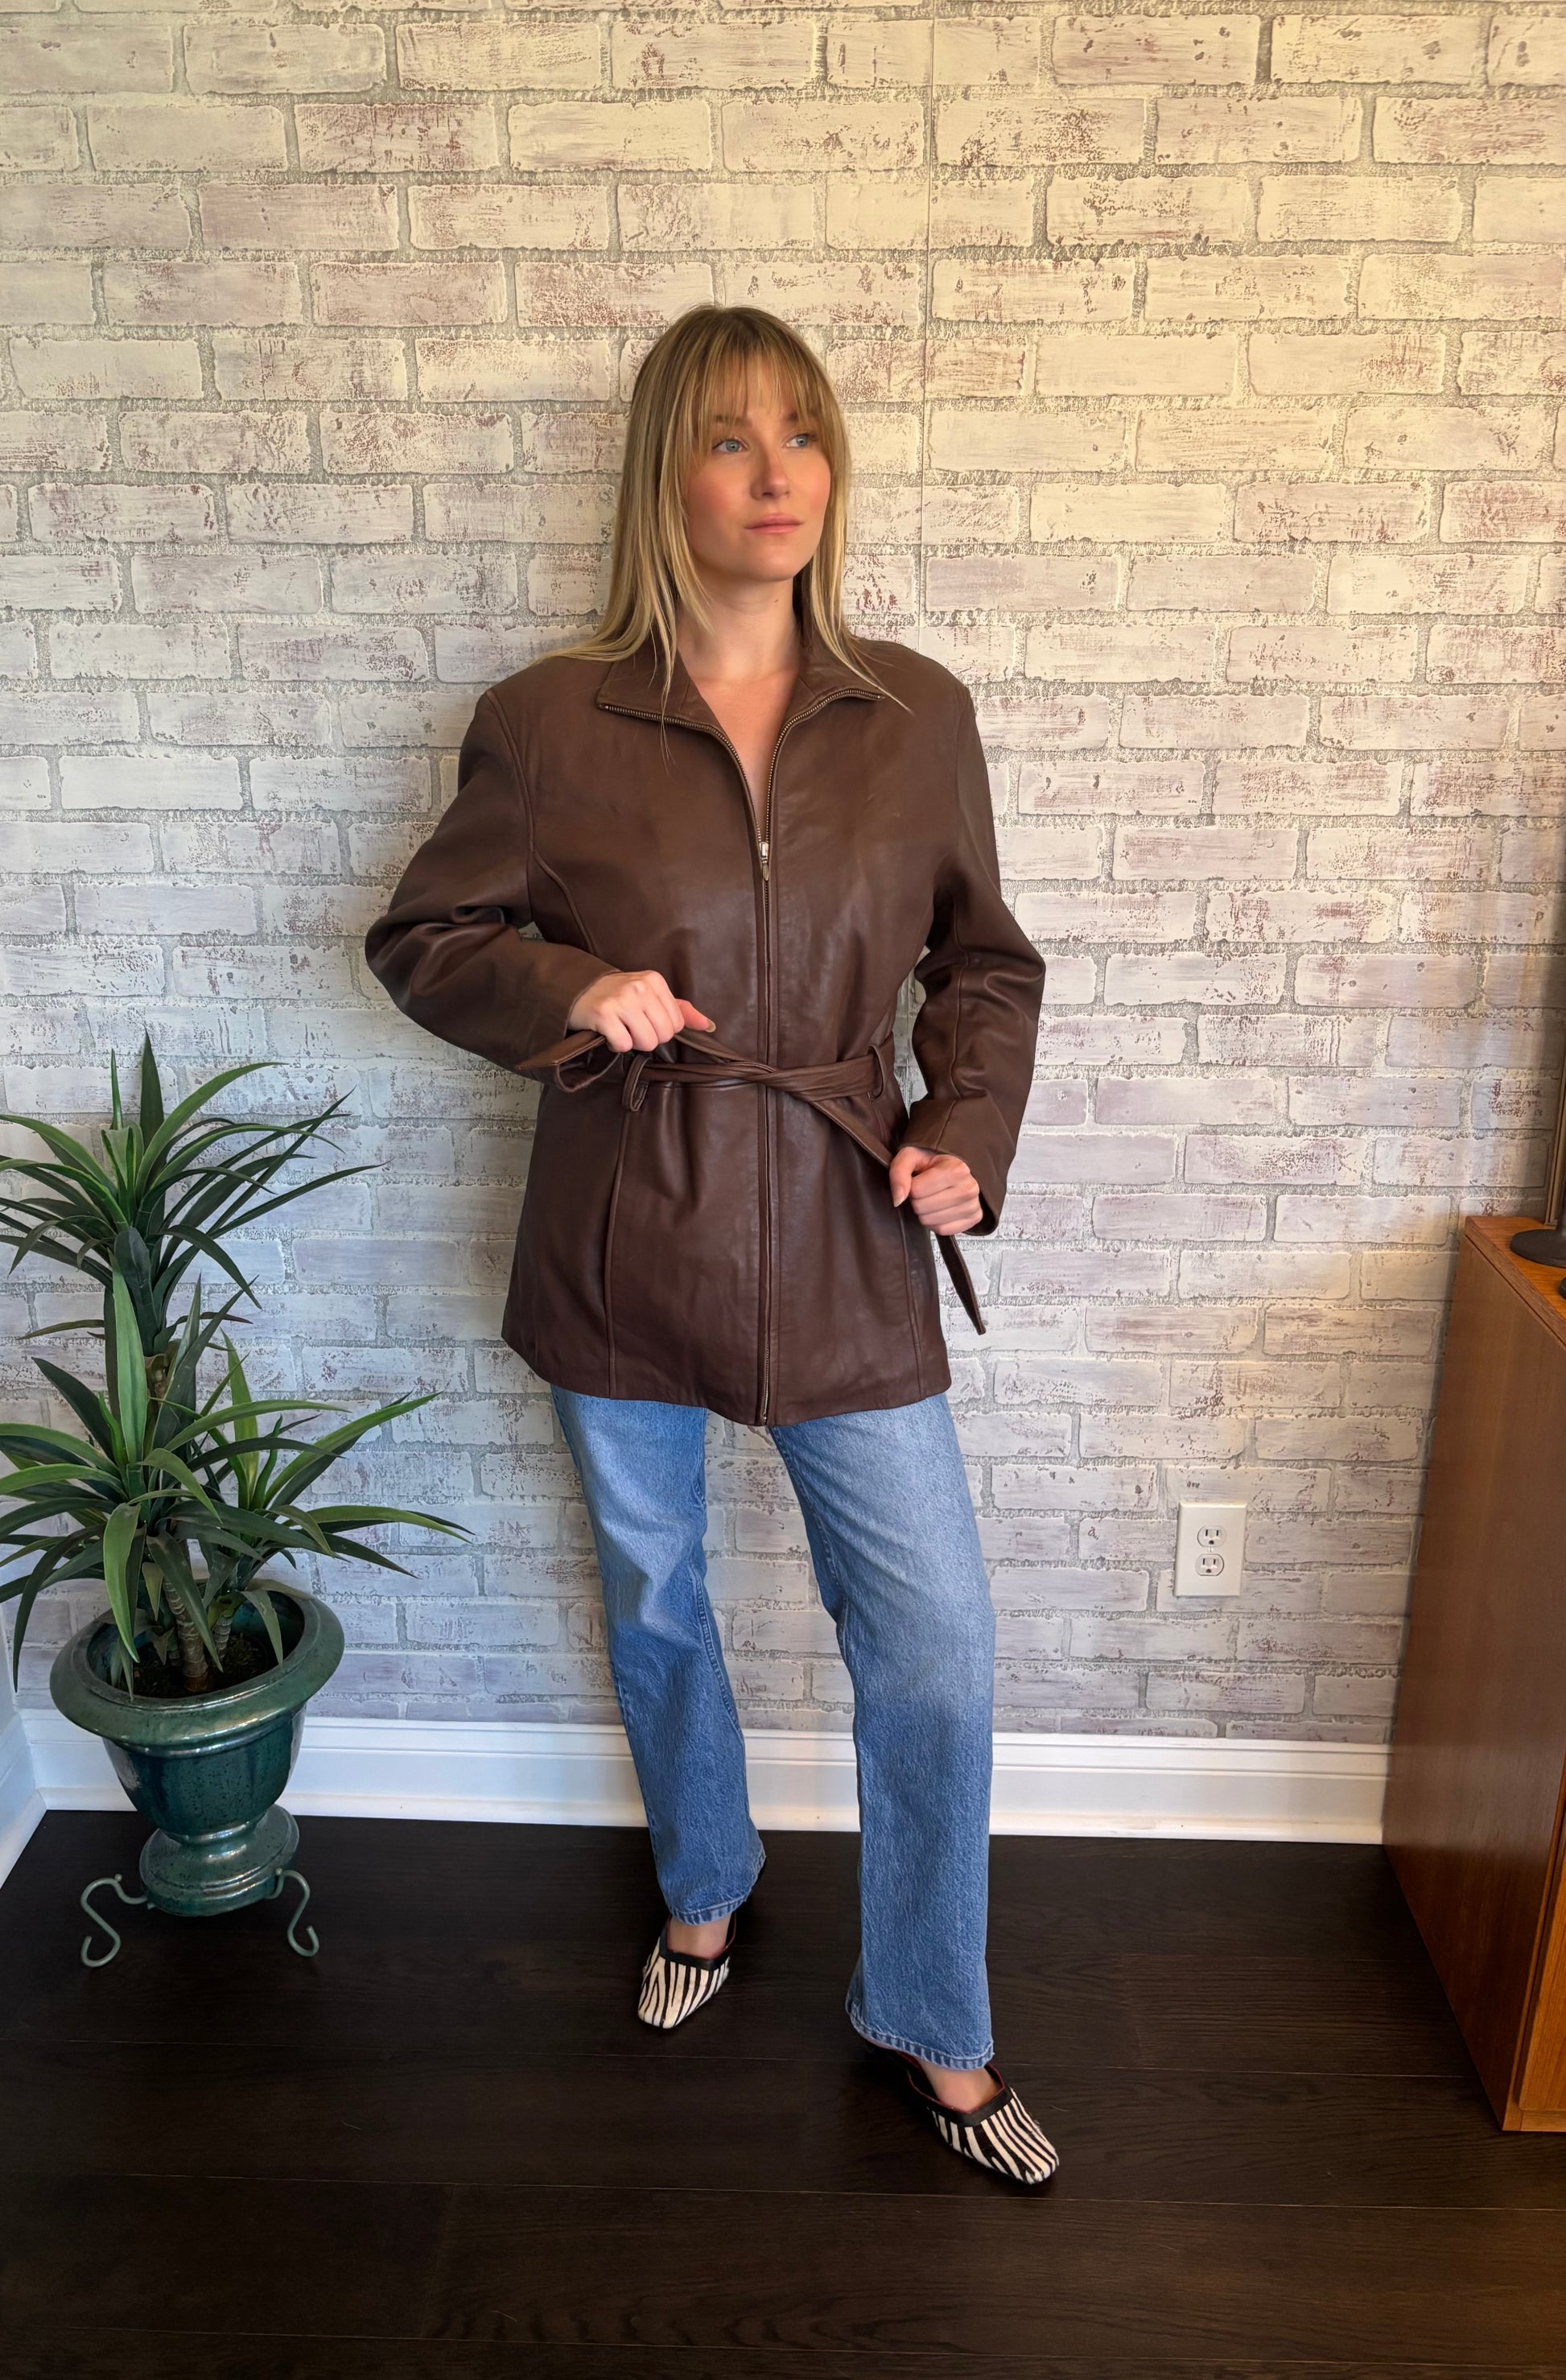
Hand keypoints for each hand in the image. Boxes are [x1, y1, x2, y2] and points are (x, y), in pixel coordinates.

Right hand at [566, 968, 715, 1052]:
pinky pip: (623, 1045)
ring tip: (620, 1029)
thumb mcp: (650, 995)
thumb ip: (680, 1010)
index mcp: (655, 981)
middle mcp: (640, 988)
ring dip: (632, 1042)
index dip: (660, 1029)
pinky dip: (616, 1045)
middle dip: (647, 1038)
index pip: (676, 1024)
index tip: (643, 1020)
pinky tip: (608, 1033)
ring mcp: (622, 1000)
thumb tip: (708, 1026)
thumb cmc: (618, 995)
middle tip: (630, 1026)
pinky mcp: (604, 1014)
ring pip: (646, 1042)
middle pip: (663, 1036)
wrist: (578, 989)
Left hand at [890, 1143, 983, 1234]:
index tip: (918, 1180)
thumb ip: (899, 1173)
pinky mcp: (974, 1219)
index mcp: (956, 1169)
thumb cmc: (931, 1163)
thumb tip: (898, 1200)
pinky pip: (943, 1230)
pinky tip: (939, 1210)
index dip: (911, 1187)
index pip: (916, 1191)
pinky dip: (935, 1223)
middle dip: (917, 1200)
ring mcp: (973, 1205)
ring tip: (931, 1199)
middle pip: (921, 1208)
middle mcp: (969, 1188)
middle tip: (924, 1190)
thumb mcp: (910, 1157)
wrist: (954, 1169)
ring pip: (930, 1221)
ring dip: (924, 1213)